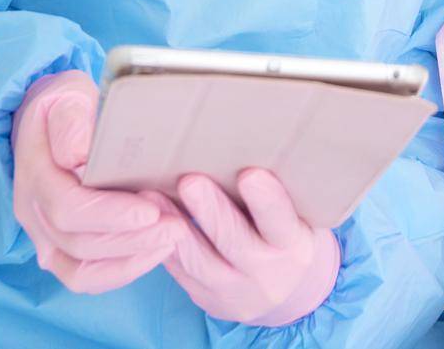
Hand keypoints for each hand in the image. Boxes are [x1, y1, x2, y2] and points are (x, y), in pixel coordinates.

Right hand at [11, 70, 182, 292]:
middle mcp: (32, 211)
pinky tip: (153, 253)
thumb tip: (80, 156)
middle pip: (78, 243)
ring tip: (171, 240)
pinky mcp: (58, 248)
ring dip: (130, 260)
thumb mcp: (68, 95)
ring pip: (79, 270)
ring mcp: (42, 234)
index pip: (68, 207)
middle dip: (132, 239)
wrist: (52, 118)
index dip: (110, 214)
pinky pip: (82, 277)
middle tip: (177, 227)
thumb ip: (73, 122)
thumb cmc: (66, 104)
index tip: (151, 211)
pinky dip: (119, 272)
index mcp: (34, 173)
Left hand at [159, 169, 340, 326]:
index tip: (249, 174)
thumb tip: (241, 145)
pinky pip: (181, 272)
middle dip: (210, 210)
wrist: (285, 292)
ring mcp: (235, 291)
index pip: (280, 223)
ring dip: (174, 225)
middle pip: (234, 241)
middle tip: (190, 181)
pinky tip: (149, 220)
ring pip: (199, 260)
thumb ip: (276, 195)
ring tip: (152, 196)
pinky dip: (164, 244)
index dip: (266, 201)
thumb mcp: (295, 218)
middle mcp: (267, 273)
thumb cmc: (286, 235)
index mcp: (294, 246)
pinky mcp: (207, 298)